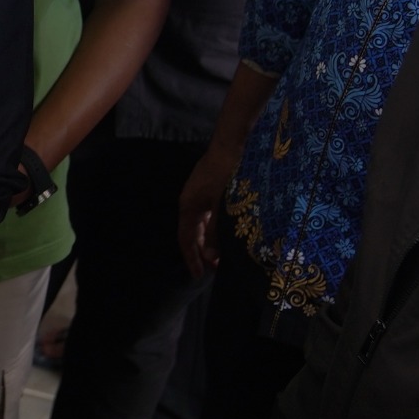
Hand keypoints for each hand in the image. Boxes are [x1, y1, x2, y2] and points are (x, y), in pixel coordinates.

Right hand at [178, 140, 238, 275]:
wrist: (233, 143)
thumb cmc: (227, 174)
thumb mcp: (222, 206)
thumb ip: (217, 232)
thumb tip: (212, 257)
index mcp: (188, 206)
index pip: (185, 238)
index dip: (191, 257)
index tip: (199, 275)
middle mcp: (190, 201)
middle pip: (192, 232)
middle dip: (201, 252)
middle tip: (214, 269)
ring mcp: (200, 194)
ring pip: (201, 224)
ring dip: (209, 240)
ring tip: (221, 254)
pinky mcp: (210, 188)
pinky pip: (208, 215)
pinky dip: (214, 228)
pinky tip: (225, 233)